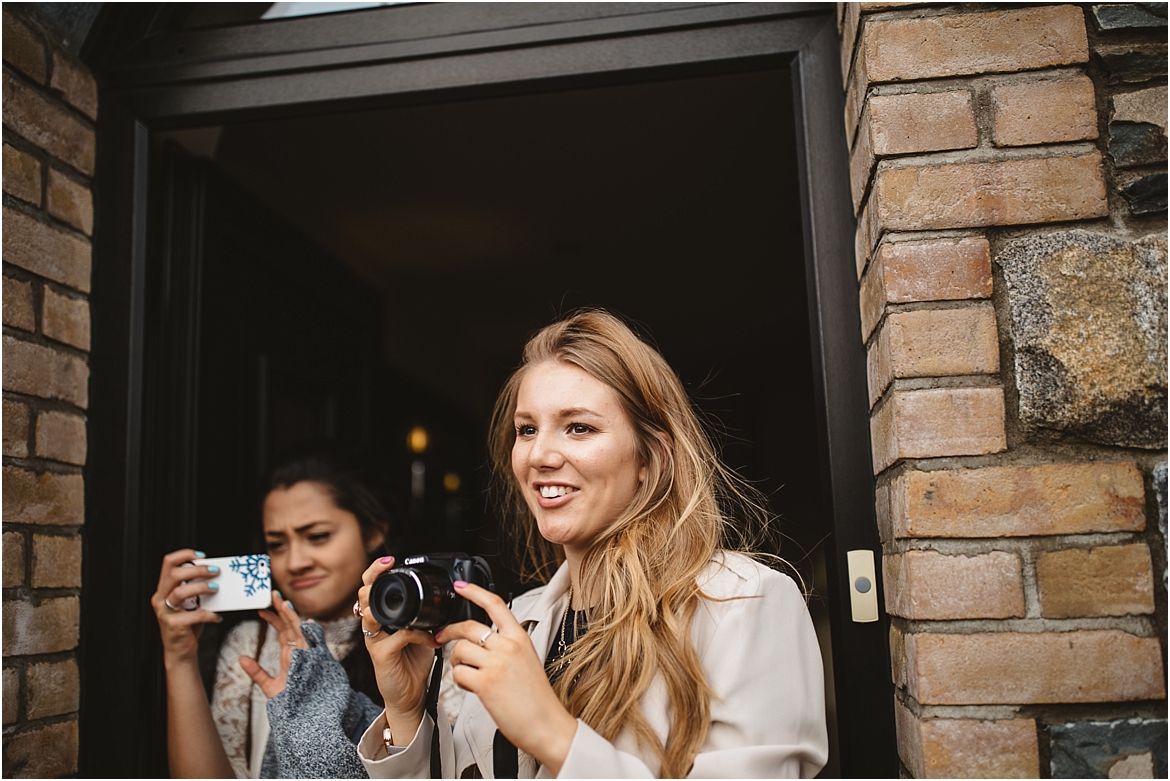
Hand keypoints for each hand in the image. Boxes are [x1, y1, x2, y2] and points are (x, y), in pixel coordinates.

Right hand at [151, 549, 221, 666]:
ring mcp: (165, 613)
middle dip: (197, 569)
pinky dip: (209, 614)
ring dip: (201, 587)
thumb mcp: (190, 603)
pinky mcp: (174, 626)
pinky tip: (217, 616)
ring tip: (216, 589)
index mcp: (163, 590)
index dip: (184, 555)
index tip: (202, 556)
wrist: (180, 652)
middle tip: (215, 571)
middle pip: (174, 574)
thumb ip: (196, 589)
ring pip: (180, 592)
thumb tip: (216, 575)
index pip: (168, 563)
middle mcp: (160, 599)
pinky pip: (194, 615)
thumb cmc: (187, 625)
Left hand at [239, 591, 308, 698]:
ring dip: (291, 615)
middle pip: (291, 626)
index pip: (283, 632)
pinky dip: (306, 632)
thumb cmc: (291, 703)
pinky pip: (310, 643)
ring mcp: (307, 655)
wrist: (303, 718)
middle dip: (283, 610)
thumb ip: (256, 672)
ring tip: (281, 601)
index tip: (262, 610)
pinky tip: (302, 621)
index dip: (273, 620)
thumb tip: (241, 658)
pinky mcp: (313, 661)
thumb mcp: (269, 686)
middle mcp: (300, 652)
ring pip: (299, 630)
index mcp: (291, 656)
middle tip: (273, 594)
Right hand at [357, 556, 441, 744]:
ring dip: (388, 605)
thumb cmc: (413, 662)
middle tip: (387, 568)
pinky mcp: (381, 656)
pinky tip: (431, 639)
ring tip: (405, 603)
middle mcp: (374, 626)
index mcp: (383, 617)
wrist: (410, 696)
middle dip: (373, 578)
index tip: (389, 560)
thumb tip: (442, 596)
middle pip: (364, 596)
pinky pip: (398, 637)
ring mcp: (374, 641)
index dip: (376, 572)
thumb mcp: (420, 631)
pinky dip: (418, 634)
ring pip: (371, 614)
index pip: (372, 588)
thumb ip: (423, 614)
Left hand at [439, 582, 577, 774]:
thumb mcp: (527, 660)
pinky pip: (459, 674)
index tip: (460, 587)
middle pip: (469, 626)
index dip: (474, 591)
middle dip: (450, 631)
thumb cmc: (537, 698)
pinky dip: (460, 682)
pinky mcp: (486, 683)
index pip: (495, 604)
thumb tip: (483, 641)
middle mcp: (508, 646)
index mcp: (520, 637)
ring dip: (456, 662)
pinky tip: (471, 688)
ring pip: (460, 650)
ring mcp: (497, 664)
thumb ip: (507, 646)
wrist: (547, 724)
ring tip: (466, 673)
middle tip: (441, 637)